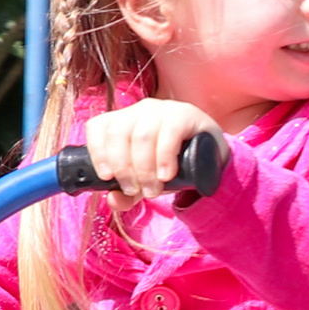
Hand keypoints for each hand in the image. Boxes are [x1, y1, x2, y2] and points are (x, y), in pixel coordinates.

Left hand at [81, 98, 226, 206]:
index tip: (106, 177)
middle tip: (135, 190)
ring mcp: (163, 109)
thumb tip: (113, 200)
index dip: (97, 152)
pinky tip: (166, 175)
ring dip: (144, 169)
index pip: (98, 127)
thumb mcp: (144, 181)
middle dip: (123, 168)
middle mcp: (139, 110)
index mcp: (123, 120)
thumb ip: (126, 193)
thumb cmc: (171, 165)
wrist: (210, 158)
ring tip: (153, 189)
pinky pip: (169, 133)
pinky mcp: (185, 115)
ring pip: (142, 136)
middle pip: (118, 134)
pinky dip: (164, 157)